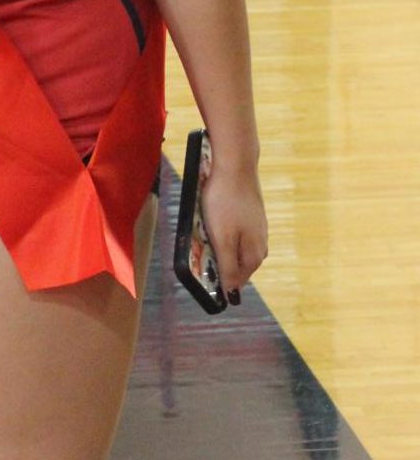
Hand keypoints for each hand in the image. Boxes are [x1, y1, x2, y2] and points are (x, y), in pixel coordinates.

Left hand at [200, 161, 267, 305]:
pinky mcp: (251, 215)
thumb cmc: (225, 202)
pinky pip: (234, 232)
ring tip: (204, 234)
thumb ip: (228, 267)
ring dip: (218, 246)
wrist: (235, 165)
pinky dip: (221, 231)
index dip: (219, 282)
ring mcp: (257, 228)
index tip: (202, 276)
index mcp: (255, 255)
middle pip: (235, 264)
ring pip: (233, 247)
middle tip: (200, 252)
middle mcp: (260, 244)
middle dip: (217, 263)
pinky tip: (212, 220)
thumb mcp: (222, 239)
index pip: (236, 281)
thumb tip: (233, 294)